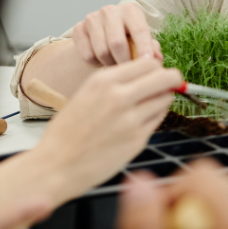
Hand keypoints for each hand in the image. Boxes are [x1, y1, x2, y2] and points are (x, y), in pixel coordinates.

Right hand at [32, 59, 180, 203]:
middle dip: (171, 80)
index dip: (157, 68)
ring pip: (166, 98)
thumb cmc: (68, 132)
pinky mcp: (138, 139)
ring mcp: (131, 119)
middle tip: (169, 85)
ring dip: (163, 100)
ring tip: (148, 106)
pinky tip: (141, 122)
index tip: (157, 73)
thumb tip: (147, 72)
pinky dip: (156, 117)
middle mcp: (119, 96)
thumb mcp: (86, 94)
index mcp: (104, 81)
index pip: (149, 63)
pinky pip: (159, 119)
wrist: (55, 166)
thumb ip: (116, 82)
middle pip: (166, 77)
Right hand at [72, 3, 162, 65]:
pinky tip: (102, 59)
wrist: (103, 35)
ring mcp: (92, 18)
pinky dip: (96, 63)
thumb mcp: (143, 41)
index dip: (144, 49)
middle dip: (124, 62)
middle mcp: (111, 10)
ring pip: (101, 51)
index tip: (147, 64)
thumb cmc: (130, 39)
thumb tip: (157, 59)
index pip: (140, 30)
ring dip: (110, 63)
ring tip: (116, 64)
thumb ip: (152, 49)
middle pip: (117, 43)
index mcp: (131, 10)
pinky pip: (87, 55)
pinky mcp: (77, 28)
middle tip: (129, 71)